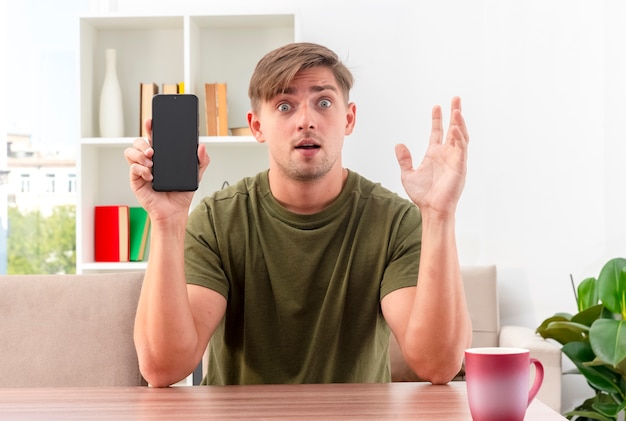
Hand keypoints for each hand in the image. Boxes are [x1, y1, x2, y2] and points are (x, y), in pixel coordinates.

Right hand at [124, 119, 209, 221]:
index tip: (152, 122)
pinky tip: (150, 175)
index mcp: (162, 156)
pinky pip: (132, 168)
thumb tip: (202, 146)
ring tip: (152, 163)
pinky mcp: (136, 180)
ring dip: (140, 154)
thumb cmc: (181, 194)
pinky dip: (141, 169)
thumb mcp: (195, 175)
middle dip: (143, 142)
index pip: (153, 138)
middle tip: (152, 150)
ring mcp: (141, 169)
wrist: (174, 212)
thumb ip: (201, 160)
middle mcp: (149, 161)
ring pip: (131, 152)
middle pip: (139, 142)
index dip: (150, 128)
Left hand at [395, 97, 468, 217]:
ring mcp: (455, 159)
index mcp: (434, 154)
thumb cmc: (422, 195)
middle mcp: (447, 154)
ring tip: (457, 109)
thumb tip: (398, 145)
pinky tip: (455, 128)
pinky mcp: (460, 166)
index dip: (437, 119)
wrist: (431, 209)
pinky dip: (460, 138)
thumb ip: (404, 159)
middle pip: (453, 129)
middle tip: (456, 98)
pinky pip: (462, 149)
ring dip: (460, 123)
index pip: (437, 132)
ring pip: (460, 136)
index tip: (437, 106)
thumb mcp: (408, 174)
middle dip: (455, 113)